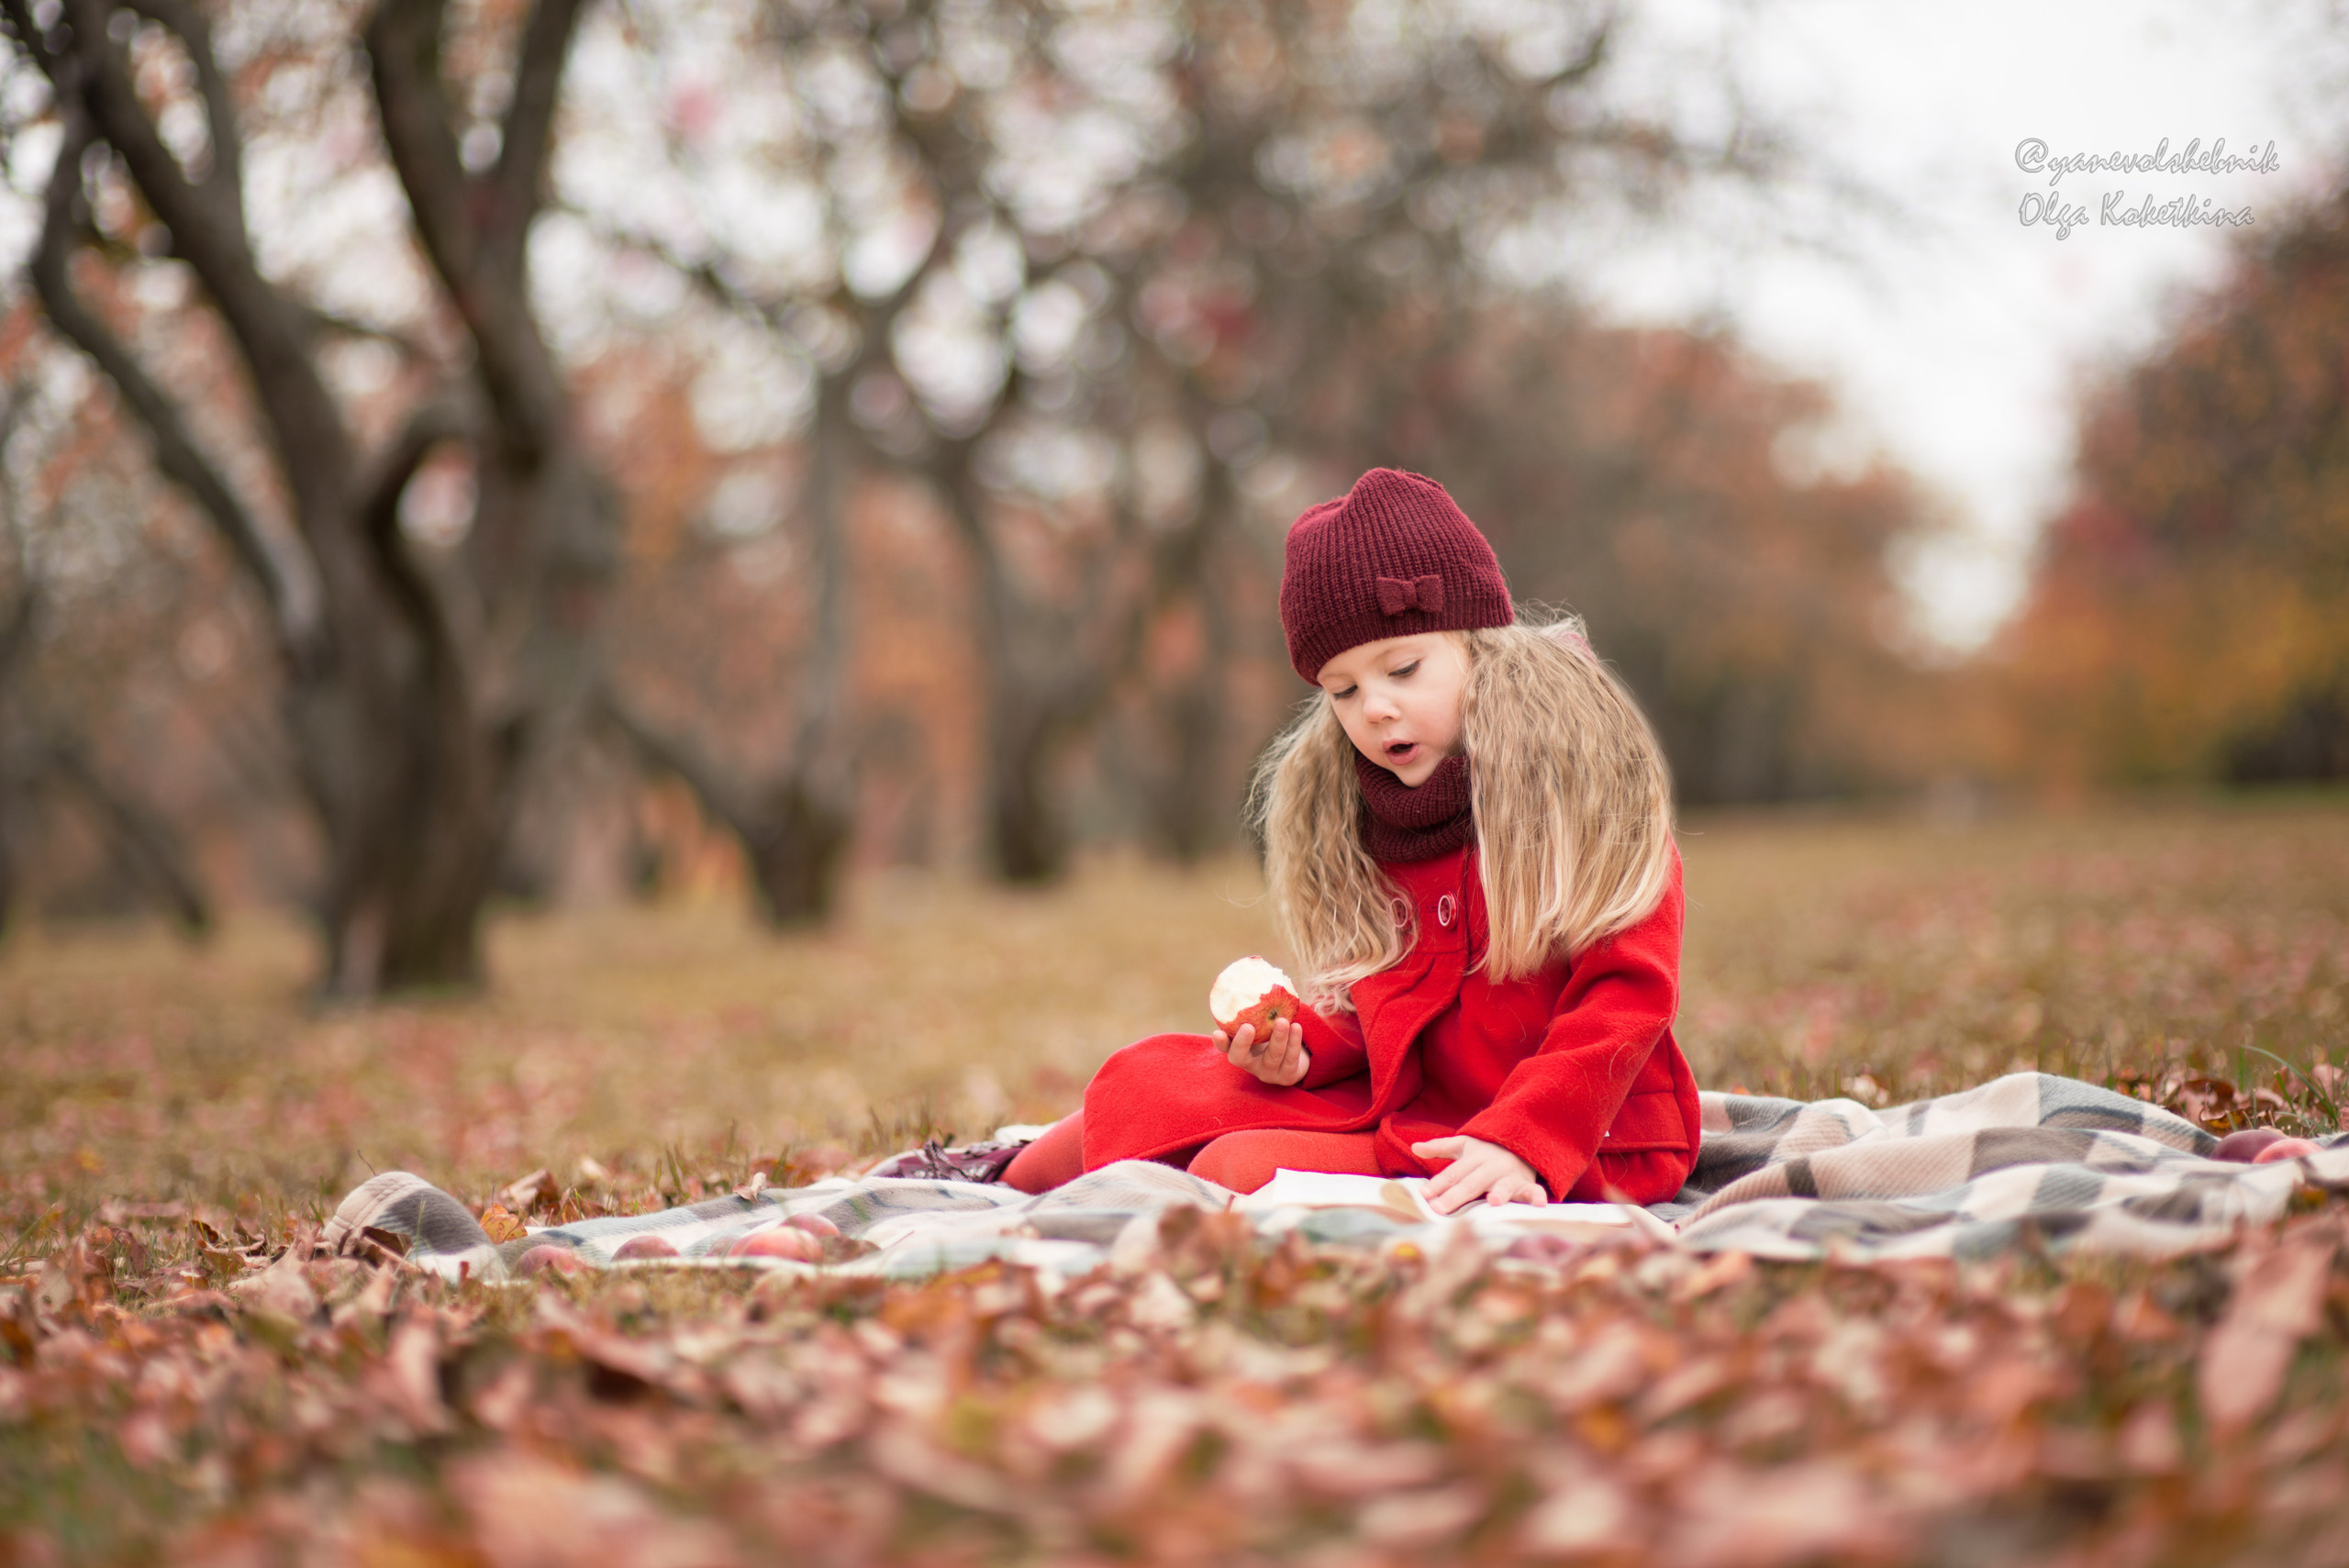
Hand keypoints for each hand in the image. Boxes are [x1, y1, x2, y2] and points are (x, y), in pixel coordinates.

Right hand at [1213, 1016, 1309, 1086]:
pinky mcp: (1287, 1076)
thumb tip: (1254, 974)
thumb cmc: (1273, 1034)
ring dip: (1277, 1038)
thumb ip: (1255, 1010)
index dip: (1221, 1042)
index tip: (1217, 1032)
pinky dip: (1294, 1042)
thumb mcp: (1262, 1025)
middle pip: (1240, 1058)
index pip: (1225, 1048)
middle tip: (1248, 1027)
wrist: (1297, 1056)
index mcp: (1240, 1051)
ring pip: (1271, 1057)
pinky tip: (1297, 1027)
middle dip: (1242, 1043)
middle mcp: (1250, 1064)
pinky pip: (1291, 1059)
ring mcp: (1268, 1072)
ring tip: (1282, 1021)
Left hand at [1410, 1135, 1546, 1213]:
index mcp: (1473, 1159)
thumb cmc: (1486, 1150)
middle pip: (1472, 1183)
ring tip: (1493, 1202)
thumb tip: (1414, 1147)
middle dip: (1456, 1196)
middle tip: (1439, 1209)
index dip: (1438, 1184)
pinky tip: (1539, 1204)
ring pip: (1503, 1186)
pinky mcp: (1526, 1184)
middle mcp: (1490, 1167)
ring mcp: (1509, 1176)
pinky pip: (1533, 1190)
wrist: (1520, 1141)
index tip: (1423, 1195)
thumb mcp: (1463, 1145)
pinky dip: (1537, 1196)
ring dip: (1500, 1193)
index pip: (1453, 1173)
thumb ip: (1439, 1147)